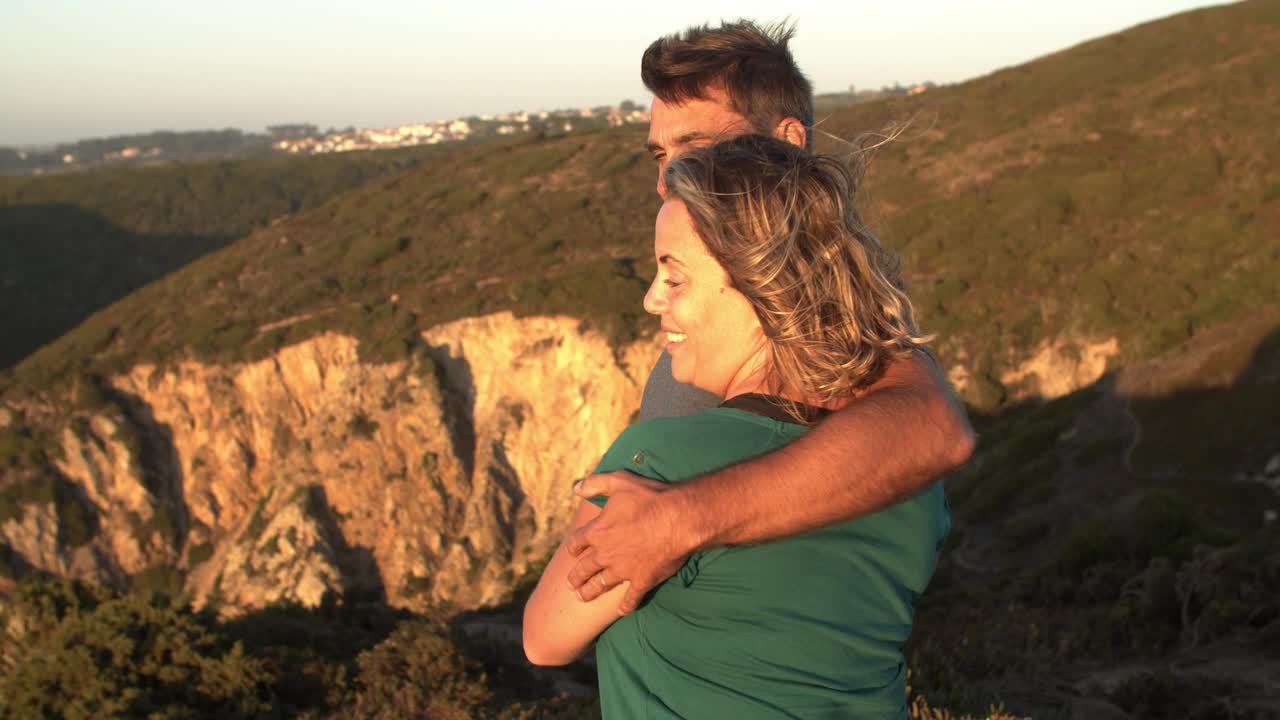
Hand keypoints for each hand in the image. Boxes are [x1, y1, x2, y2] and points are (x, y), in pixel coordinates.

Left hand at [564, 471, 692, 613]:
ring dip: (590, 592)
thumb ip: (595, 484)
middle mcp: (606, 554)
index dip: (572, 547)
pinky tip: (622, 611)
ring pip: (600, 585)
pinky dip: (626, 606)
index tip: (571, 552)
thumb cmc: (649, 498)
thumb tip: (576, 488)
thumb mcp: (619, 482)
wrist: (678, 518)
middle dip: (576, 577)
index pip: (576, 542)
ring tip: (583, 597)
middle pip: (584, 569)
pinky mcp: (642, 580)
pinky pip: (631, 598)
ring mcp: (624, 569)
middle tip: (571, 584)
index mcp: (598, 531)